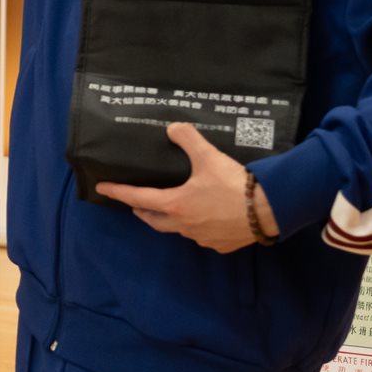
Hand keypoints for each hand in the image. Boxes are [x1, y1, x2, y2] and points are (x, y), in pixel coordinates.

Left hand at [96, 122, 276, 252]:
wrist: (269, 210)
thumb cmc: (233, 185)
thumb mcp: (208, 156)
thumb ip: (188, 139)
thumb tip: (172, 127)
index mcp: (175, 205)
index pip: (138, 197)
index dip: (119, 192)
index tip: (102, 188)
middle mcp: (184, 225)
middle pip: (154, 220)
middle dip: (142, 211)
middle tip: (136, 203)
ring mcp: (203, 238)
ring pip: (179, 230)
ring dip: (171, 220)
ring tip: (172, 209)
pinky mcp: (221, 245)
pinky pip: (203, 237)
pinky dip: (197, 228)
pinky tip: (204, 220)